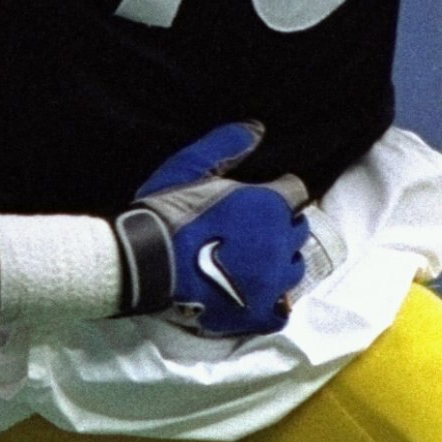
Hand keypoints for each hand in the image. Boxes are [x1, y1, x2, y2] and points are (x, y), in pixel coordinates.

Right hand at [113, 121, 311, 337]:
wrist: (143, 264)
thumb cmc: (165, 211)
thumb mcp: (190, 167)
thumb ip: (227, 144)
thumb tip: (258, 128)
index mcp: (268, 205)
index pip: (296, 192)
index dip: (279, 192)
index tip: (262, 197)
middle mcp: (279, 244)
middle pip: (298, 230)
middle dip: (282, 226)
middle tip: (255, 229)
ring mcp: (271, 282)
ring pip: (294, 269)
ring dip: (281, 262)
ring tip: (255, 261)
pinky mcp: (257, 313)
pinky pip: (282, 310)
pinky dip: (274, 302)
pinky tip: (256, 295)